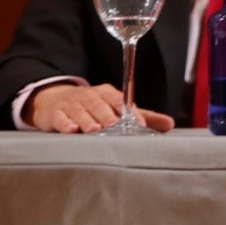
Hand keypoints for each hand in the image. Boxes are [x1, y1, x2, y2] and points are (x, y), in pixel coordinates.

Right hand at [26, 83, 172, 133]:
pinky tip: (71, 129)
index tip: (138, 124)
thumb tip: (170, 124)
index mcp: (108, 94)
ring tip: (94, 130)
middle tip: (113, 127)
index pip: (121, 102)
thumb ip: (143, 116)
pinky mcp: (55, 113)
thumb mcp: (116, 108)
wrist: (55, 100)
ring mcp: (72, 104)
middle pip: (100, 105)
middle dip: (108, 116)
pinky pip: (60, 117)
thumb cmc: (93, 107)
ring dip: (87, 120)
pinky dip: (65, 123)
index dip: (130, 113)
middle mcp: (90, 96)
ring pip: (81, 111)